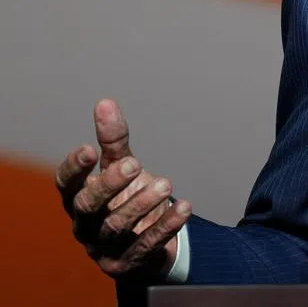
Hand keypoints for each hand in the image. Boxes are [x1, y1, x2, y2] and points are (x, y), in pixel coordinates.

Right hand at [56, 99, 190, 277]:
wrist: (147, 241)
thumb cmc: (127, 197)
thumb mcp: (122, 167)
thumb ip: (113, 141)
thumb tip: (105, 102)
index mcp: (78, 198)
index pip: (65, 184)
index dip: (74, 168)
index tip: (89, 149)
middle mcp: (85, 224)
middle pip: (88, 206)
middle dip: (110, 184)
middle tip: (136, 164)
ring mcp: (104, 247)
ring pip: (116, 227)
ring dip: (141, 204)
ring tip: (166, 184)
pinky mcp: (128, 264)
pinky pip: (146, 246)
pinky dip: (166, 226)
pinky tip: (184, 207)